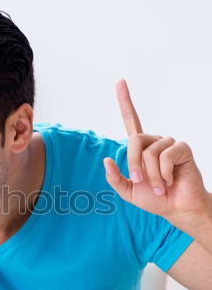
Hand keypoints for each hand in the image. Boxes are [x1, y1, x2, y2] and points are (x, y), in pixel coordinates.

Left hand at [103, 79, 209, 229]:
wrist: (176, 208)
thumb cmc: (154, 199)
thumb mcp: (127, 191)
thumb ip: (114, 178)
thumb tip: (105, 159)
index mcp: (140, 148)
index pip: (131, 120)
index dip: (125, 101)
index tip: (119, 81)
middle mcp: (154, 141)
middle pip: (134, 141)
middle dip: (134, 164)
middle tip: (140, 182)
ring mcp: (169, 143)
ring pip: (149, 153)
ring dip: (151, 175)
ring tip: (160, 186)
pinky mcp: (182, 148)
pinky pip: (165, 156)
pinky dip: (163, 174)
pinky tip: (170, 181)